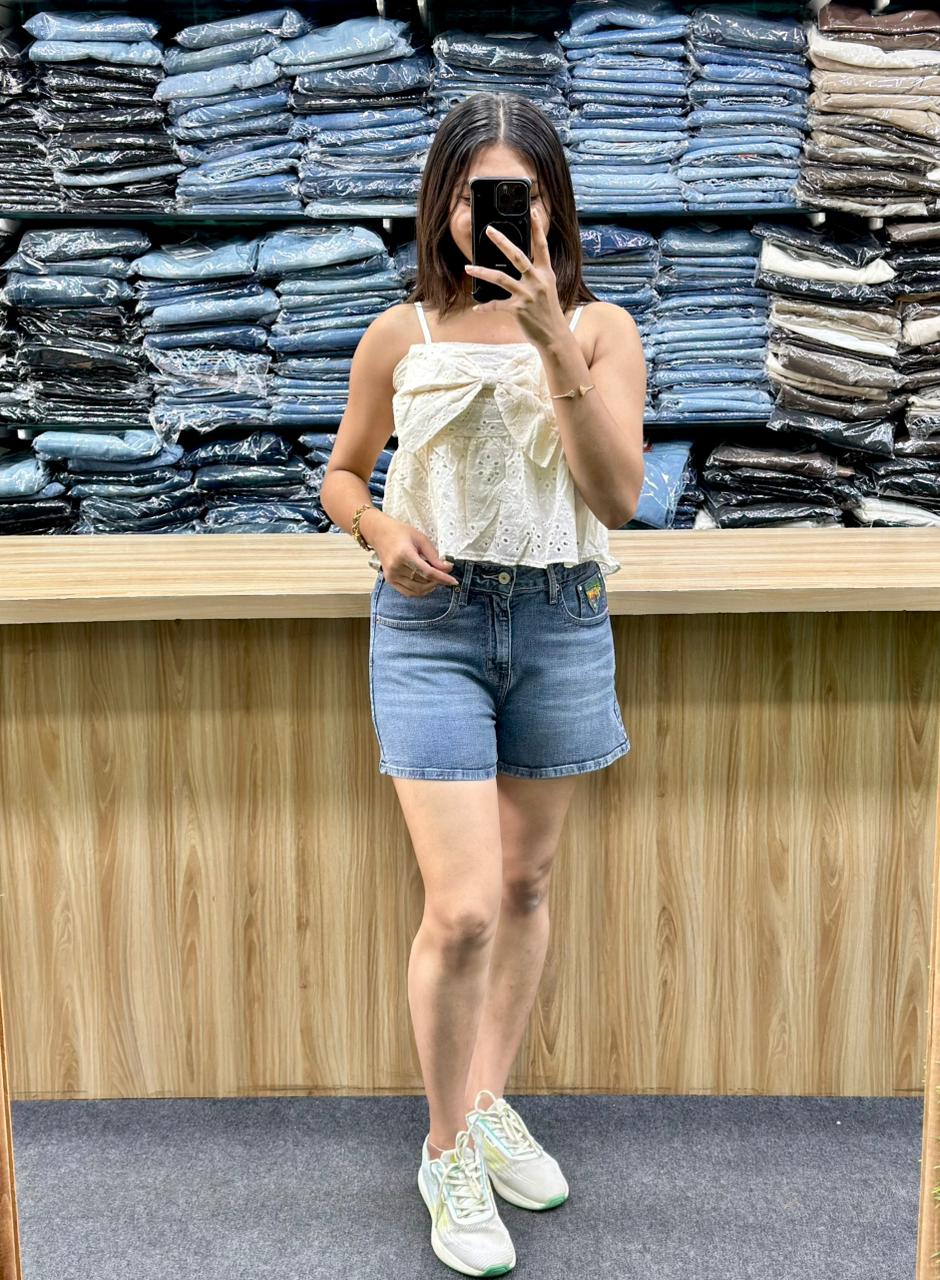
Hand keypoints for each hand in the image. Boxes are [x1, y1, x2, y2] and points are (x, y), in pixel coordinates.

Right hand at [373, 518, 457, 595]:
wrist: (380, 533)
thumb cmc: (400, 533)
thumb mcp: (421, 539)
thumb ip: (434, 556)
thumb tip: (447, 568)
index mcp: (404, 554)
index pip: (427, 572)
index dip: (443, 578)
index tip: (454, 581)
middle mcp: (396, 567)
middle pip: (423, 582)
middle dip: (438, 581)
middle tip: (445, 574)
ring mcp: (391, 576)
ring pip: (417, 590)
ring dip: (430, 587)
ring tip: (436, 577)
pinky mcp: (390, 580)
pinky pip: (408, 592)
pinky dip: (420, 591)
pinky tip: (426, 584)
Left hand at [464, 206, 566, 347]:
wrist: (554, 336)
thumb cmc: (548, 312)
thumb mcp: (547, 289)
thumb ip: (535, 275)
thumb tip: (519, 263)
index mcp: (546, 273)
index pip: (542, 246)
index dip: (538, 228)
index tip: (534, 211)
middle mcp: (537, 281)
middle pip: (517, 256)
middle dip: (502, 242)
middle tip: (489, 230)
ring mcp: (527, 295)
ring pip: (500, 278)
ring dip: (482, 272)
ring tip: (468, 267)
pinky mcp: (518, 309)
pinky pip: (496, 305)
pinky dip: (485, 306)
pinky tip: (476, 308)